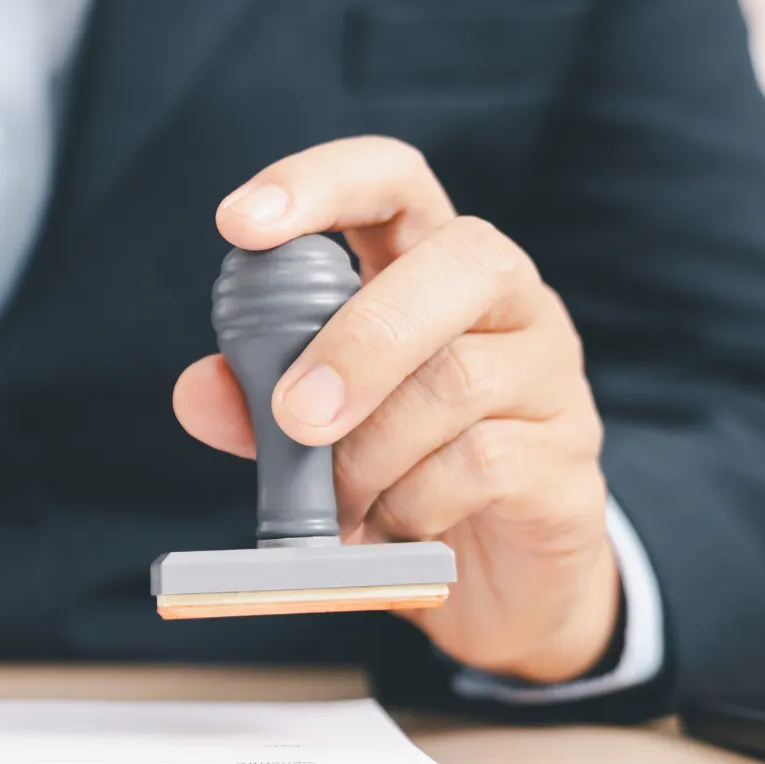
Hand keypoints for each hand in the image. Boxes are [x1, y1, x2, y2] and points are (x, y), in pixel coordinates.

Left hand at [173, 136, 617, 683]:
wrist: (494, 582)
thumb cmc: (396, 476)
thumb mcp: (313, 436)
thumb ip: (254, 405)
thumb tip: (197, 392)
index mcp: (429, 268)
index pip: (392, 181)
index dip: (320, 184)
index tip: (238, 223)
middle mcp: (506, 302)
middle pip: (460, 264)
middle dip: (360, 341)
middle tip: (295, 417)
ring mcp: (550, 377)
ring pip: (459, 381)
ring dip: (369, 453)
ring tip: (336, 503)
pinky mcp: (567, 462)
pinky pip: (483, 464)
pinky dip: (408, 505)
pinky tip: (383, 529)